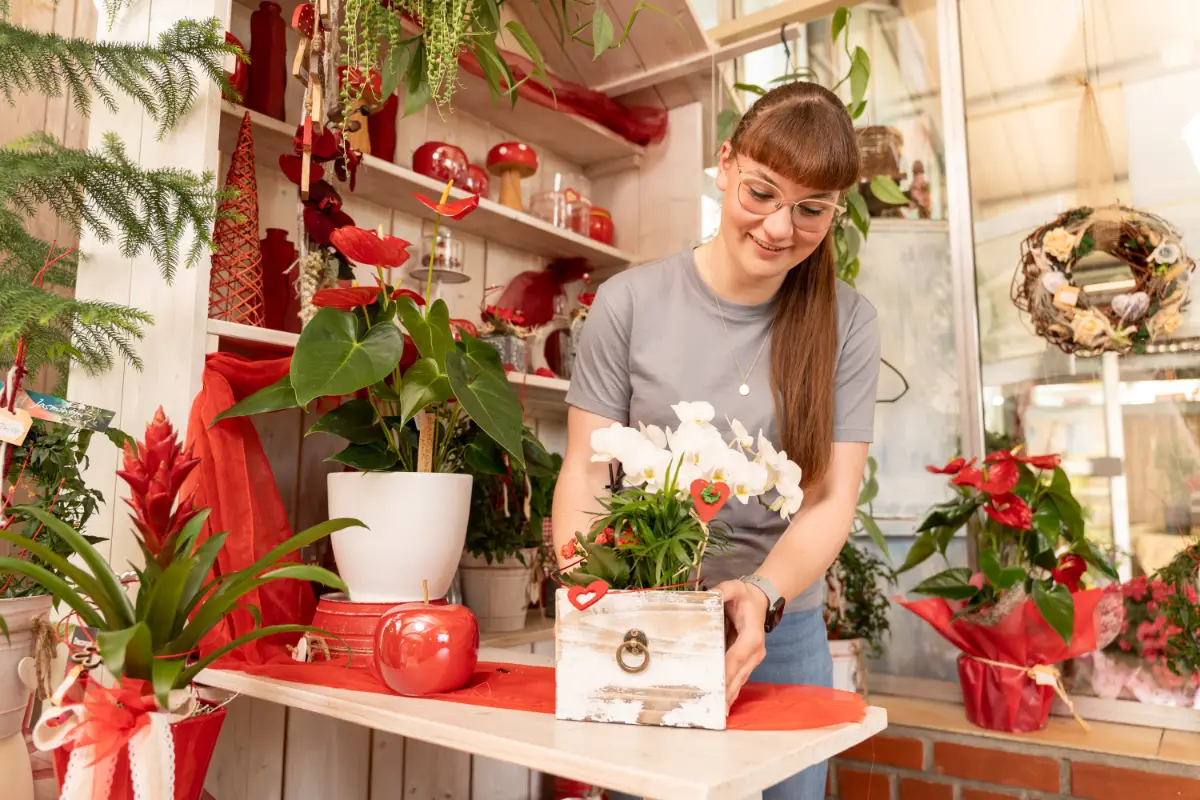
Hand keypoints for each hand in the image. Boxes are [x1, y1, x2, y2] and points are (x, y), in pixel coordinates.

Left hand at [715, 579, 767, 711]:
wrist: (761, 600)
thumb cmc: (745, 596)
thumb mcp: (735, 588)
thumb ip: (724, 590)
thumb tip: (713, 595)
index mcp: (752, 636)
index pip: (736, 656)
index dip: (726, 671)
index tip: (716, 685)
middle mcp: (755, 651)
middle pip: (739, 674)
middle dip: (726, 691)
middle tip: (713, 708)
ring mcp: (753, 659)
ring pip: (740, 680)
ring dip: (729, 696)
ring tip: (717, 713)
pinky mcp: (749, 662)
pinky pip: (739, 679)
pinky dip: (731, 692)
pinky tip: (723, 706)